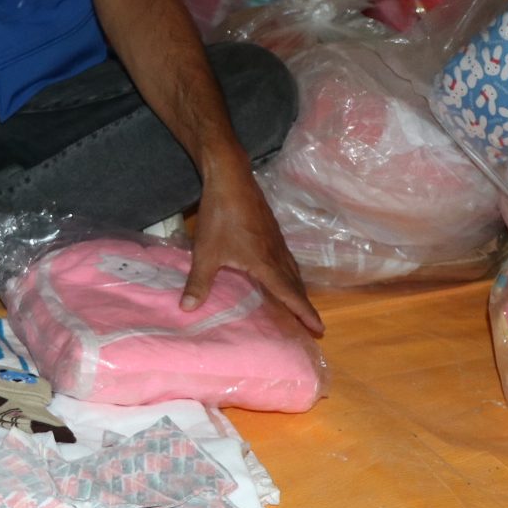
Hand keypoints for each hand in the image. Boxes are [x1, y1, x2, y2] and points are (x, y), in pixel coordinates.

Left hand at [183, 159, 323, 336]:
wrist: (230, 179)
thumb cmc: (220, 217)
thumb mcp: (206, 252)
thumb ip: (198, 282)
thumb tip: (187, 309)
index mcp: (266, 263)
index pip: (289, 293)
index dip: (304, 312)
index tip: (320, 328)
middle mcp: (277, 253)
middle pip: (296, 283)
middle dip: (304, 304)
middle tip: (313, 324)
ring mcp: (276, 239)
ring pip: (292, 269)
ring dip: (298, 288)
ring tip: (299, 302)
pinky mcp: (272, 229)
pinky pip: (286, 257)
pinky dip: (290, 272)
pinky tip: (281, 272)